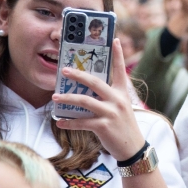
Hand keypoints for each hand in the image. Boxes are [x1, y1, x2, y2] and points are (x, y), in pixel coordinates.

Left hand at [53, 39, 144, 160]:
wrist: (132, 148)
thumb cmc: (123, 126)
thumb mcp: (121, 107)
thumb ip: (109, 96)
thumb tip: (87, 89)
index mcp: (122, 93)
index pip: (120, 70)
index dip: (118, 54)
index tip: (115, 39)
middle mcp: (117, 100)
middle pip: (95, 82)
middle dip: (78, 75)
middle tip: (64, 71)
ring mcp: (111, 113)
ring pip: (84, 101)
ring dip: (68, 99)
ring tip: (55, 97)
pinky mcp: (104, 126)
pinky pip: (82, 122)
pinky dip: (69, 122)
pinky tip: (60, 122)